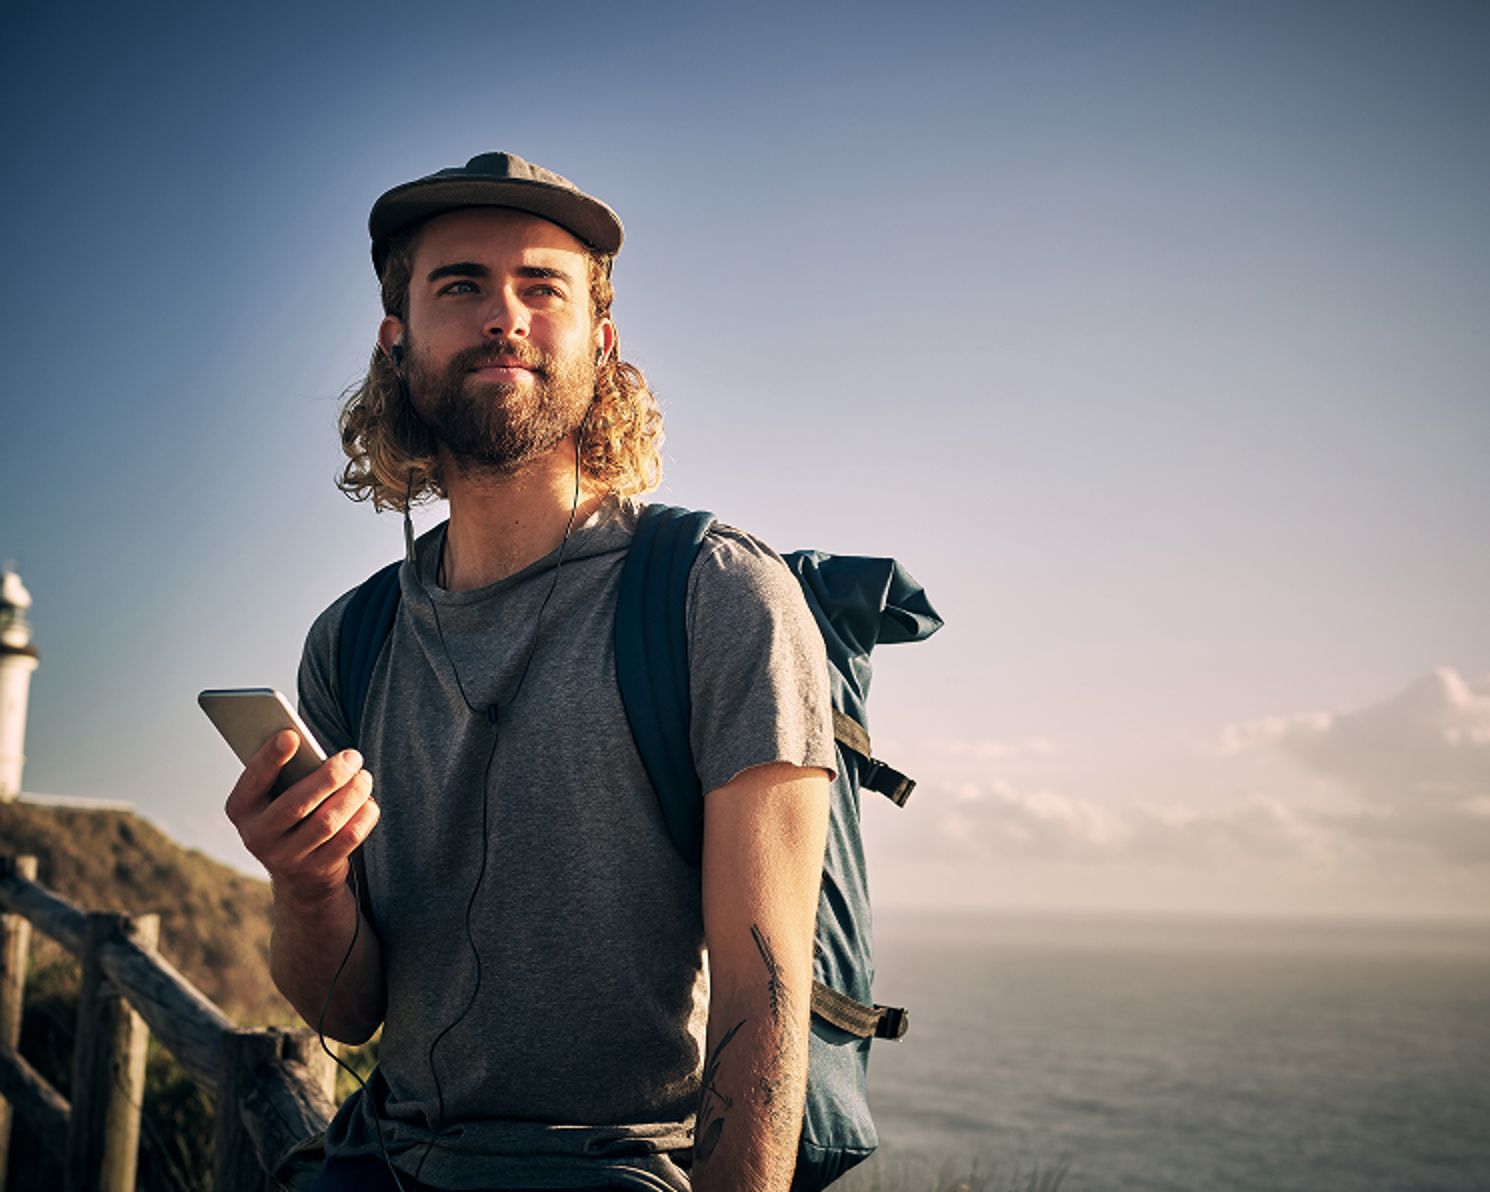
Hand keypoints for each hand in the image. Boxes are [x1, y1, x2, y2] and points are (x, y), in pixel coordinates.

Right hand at [224, 731, 379, 900]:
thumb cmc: (291, 814)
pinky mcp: (316, 870)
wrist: (300, 874)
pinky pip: (346, 840)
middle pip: (297, 803)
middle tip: (353, 757)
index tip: (290, 735)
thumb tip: (311, 746)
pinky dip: (362, 817)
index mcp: (241, 809)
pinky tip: (369, 803)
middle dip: (329, 776)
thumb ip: (288, 773)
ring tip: (364, 777)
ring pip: (326, 822)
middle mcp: (257, 836)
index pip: (254, 780)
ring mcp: (286, 858)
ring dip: (351, 795)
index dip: (270, 758)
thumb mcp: (277, 795)